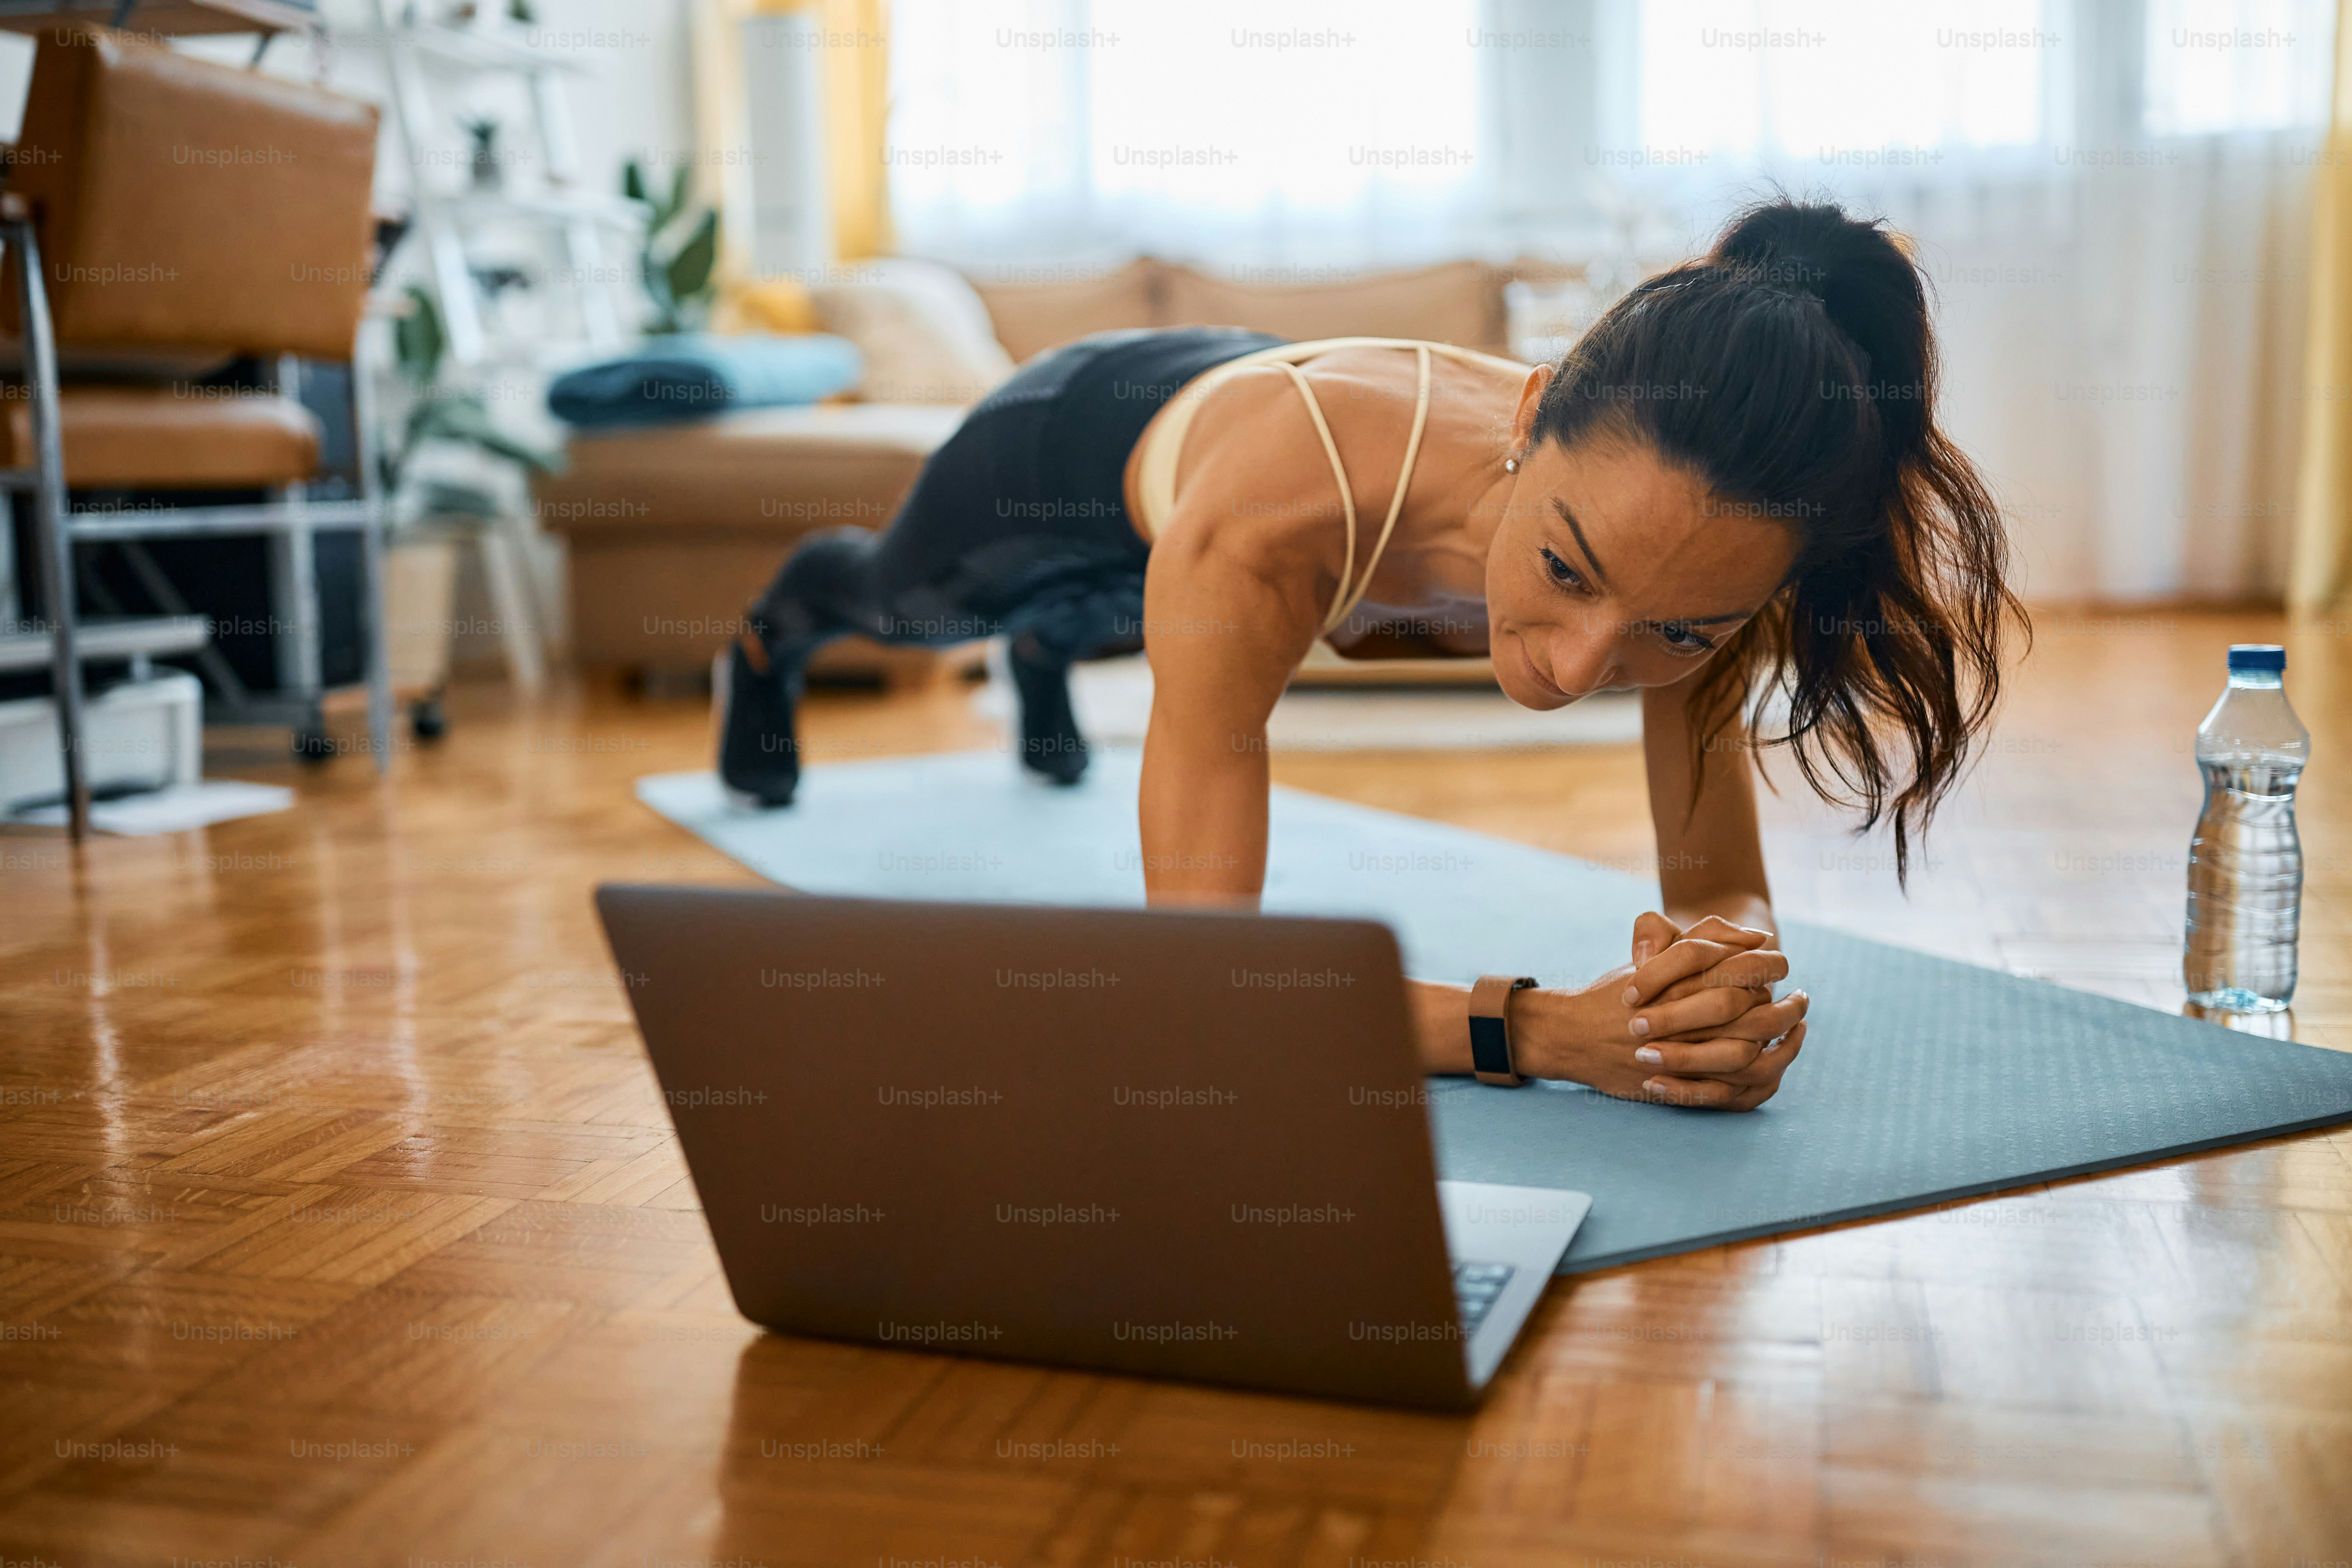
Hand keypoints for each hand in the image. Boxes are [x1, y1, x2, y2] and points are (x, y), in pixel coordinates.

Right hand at [1512, 912, 1808, 1110]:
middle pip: (1751, 1009)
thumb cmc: (1616, 993)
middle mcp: (1681, 1017)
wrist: (1572, 1036)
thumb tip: (1756, 937)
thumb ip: (1702, 938)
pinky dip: (1761, 1071)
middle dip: (1785, 1005)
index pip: (1739, 968)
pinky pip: (1733, 1085)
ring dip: (1779, 1038)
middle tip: (1801, 998)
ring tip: (1796, 1026)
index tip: (1781, 965)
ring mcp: (1680, 1054)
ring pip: (1748, 1049)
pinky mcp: (1679, 1084)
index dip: (1767, 966)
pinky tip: (1776, 1056)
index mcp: (1676, 980)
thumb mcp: (1652, 954)